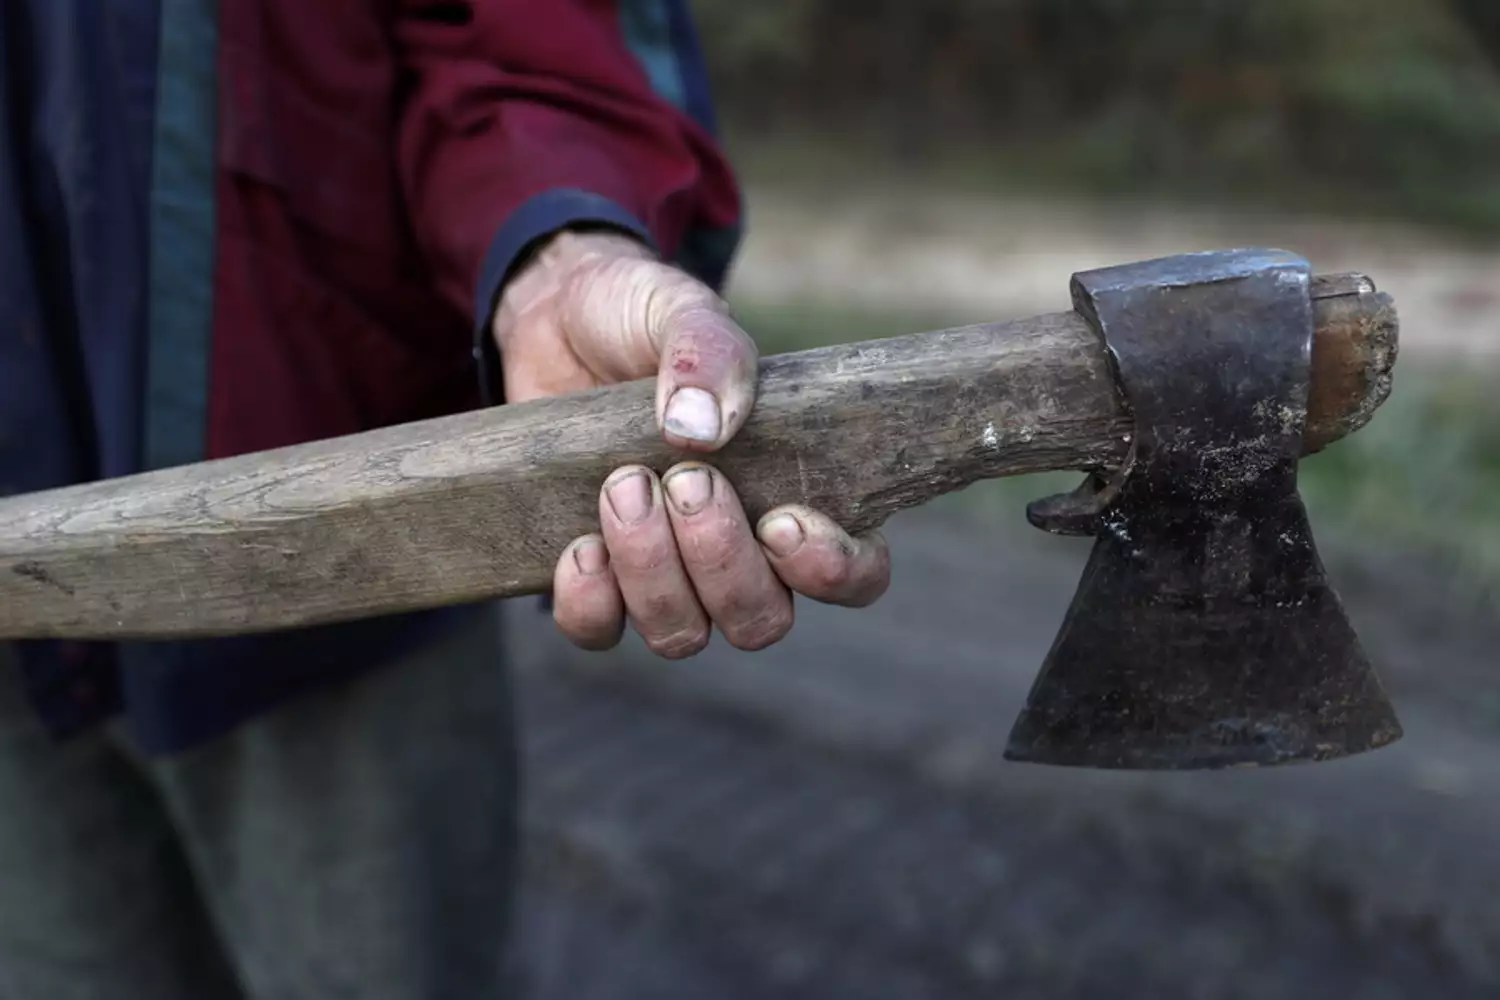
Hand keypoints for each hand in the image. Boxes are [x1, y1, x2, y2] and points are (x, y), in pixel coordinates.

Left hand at [494, 229, 889, 656]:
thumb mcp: (680, 310)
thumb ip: (707, 353)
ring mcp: (667, 575)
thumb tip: (702, 429)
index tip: (783, 520)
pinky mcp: (596, 580)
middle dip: (719, 558)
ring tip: (622, 486)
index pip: (855, 575)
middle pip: (761, 619)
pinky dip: (590, 601)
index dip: (831, 571)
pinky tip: (580, 545)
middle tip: (684, 479)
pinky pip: (600, 632)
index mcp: (798, 492)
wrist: (552, 318)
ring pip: (684, 634)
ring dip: (653, 571)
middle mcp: (741, 553)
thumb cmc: (641, 318)